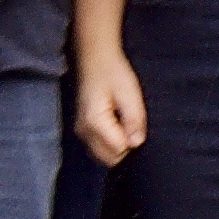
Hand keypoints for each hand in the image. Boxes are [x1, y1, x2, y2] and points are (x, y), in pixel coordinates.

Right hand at [72, 43, 147, 166]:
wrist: (95, 60)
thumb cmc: (113, 74)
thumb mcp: (130, 94)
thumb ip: (134, 120)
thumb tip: (137, 143)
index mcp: (94, 122)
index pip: (118, 150)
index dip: (132, 141)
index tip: (135, 124)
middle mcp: (84, 132)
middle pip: (109, 158)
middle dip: (125, 148)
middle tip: (131, 125)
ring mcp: (81, 132)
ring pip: (104, 156)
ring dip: (117, 147)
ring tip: (124, 124)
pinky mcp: (83, 131)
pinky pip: (99, 148)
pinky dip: (110, 144)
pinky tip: (117, 127)